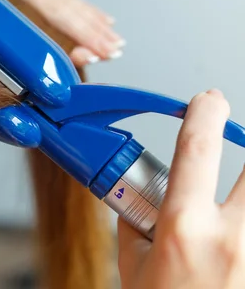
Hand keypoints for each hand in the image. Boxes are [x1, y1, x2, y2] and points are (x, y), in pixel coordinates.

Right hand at [118, 89, 244, 288]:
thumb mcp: (133, 266)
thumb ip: (136, 223)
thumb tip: (143, 194)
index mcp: (184, 230)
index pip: (197, 149)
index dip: (204, 113)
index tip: (208, 100)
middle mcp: (231, 238)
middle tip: (242, 141)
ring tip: (231, 200)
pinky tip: (237, 241)